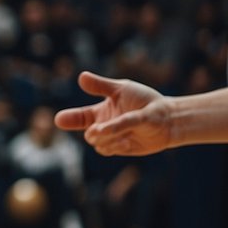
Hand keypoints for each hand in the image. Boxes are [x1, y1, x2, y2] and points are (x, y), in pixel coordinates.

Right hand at [54, 71, 170, 155]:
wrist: (168, 118)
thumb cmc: (145, 100)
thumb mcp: (122, 89)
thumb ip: (101, 86)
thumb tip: (81, 77)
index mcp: (100, 112)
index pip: (78, 117)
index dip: (68, 118)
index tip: (59, 120)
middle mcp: (103, 126)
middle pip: (88, 135)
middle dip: (93, 133)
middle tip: (99, 129)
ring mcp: (112, 138)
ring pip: (99, 144)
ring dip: (108, 139)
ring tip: (123, 134)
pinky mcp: (122, 148)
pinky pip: (110, 150)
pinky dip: (116, 146)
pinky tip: (127, 141)